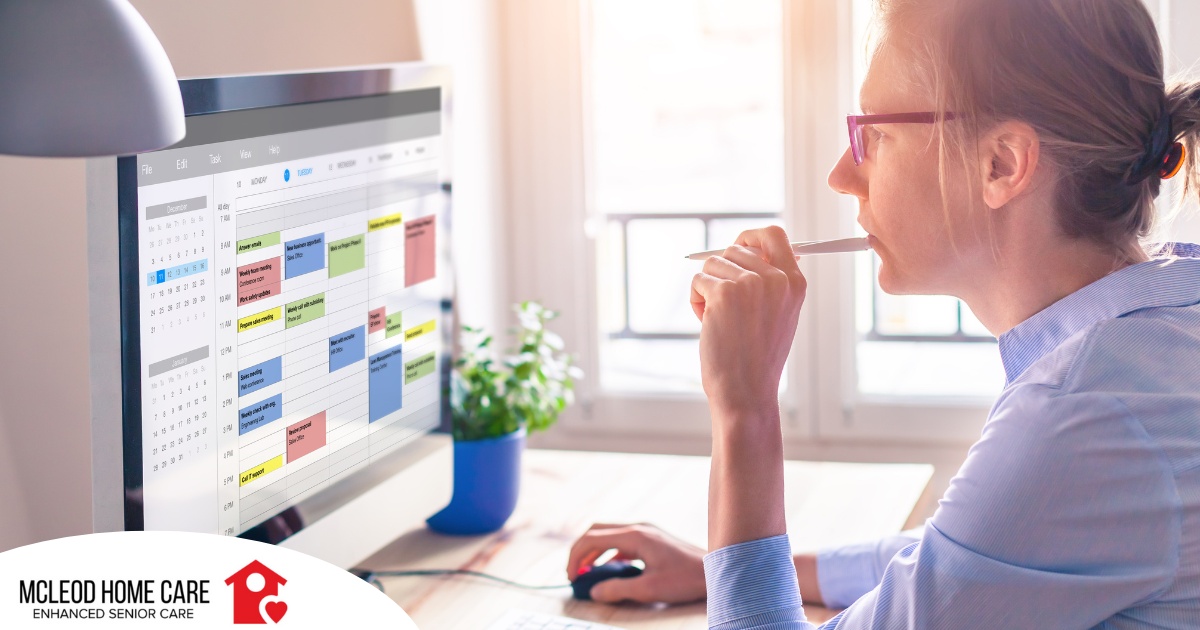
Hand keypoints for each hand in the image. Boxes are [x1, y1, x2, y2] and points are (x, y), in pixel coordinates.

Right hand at [565, 523, 706, 603]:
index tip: (571, 576)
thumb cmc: (686, 579)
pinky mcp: (652, 539)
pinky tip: (611, 571)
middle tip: (574, 573)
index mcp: (635, 536)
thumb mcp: (649, 589)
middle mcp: (638, 528)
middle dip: (581, 551)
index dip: (575, 556)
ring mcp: (646, 531)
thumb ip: (617, 590)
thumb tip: (594, 591)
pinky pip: (622, 541)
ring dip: (595, 552)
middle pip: (597, 531)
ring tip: (588, 573)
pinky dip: (610, 554)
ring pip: (609, 535)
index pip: (592, 538)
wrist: (716, 570)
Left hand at [689, 226, 806, 419]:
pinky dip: (696, 302)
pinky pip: (698, 281)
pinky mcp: (724, 293)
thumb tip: (749, 248)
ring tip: (719, 320)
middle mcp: (776, 278)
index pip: (773, 235)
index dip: (750, 237)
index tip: (737, 247)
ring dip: (707, 290)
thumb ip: (771, 281)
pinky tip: (708, 325)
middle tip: (725, 307)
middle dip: (722, 274)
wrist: (746, 392)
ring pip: (712, 264)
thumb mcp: (779, 315)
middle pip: (734, 249)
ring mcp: (750, 284)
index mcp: (795, 282)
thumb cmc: (757, 358)